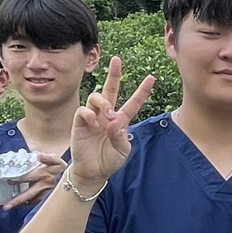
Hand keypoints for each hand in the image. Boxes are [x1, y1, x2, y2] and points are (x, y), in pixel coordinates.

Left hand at [6, 150, 65, 208]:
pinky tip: (24, 203)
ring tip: (12, 206)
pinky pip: (38, 203)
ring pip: (32, 201)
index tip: (8, 181)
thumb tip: (38, 154)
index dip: (17, 180)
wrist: (75, 179)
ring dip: (22, 204)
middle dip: (16, 201)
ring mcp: (46, 194)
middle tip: (6, 207)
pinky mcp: (49, 199)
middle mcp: (44, 186)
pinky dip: (30, 203)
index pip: (27, 178)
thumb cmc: (63, 168)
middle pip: (28, 195)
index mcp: (44, 175)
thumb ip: (47, 157)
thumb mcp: (57, 160)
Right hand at [70, 57, 153, 188]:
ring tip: (107, 113)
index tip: (152, 78)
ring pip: (96, 96)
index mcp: (120, 120)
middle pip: (110, 89)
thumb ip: (120, 135)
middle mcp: (106, 115)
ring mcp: (92, 117)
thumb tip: (114, 120)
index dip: (142, 91)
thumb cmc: (109, 160)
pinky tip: (94, 123)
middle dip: (114, 74)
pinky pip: (83, 110)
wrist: (93, 172)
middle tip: (117, 60)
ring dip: (103, 101)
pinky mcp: (79, 122)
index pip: (133, 102)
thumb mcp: (122, 150)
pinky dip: (89, 114)